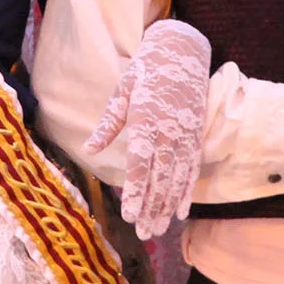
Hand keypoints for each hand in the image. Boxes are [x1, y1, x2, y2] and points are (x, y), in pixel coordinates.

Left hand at [82, 20, 211, 235]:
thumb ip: (108, 123)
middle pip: (160, 178)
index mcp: (147, 120)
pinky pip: (192, 169)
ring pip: (177, 178)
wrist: (182, 50)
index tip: (130, 214)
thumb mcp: (123, 91)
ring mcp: (186, 135)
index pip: (141, 163)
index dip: (136, 190)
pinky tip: (181, 211)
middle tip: (143, 233)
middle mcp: (169, 132)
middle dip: (151, 207)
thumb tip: (88, 149)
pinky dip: (187, 191)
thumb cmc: (146, 70)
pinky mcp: (195, 135)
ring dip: (168, 205)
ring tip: (159, 229)